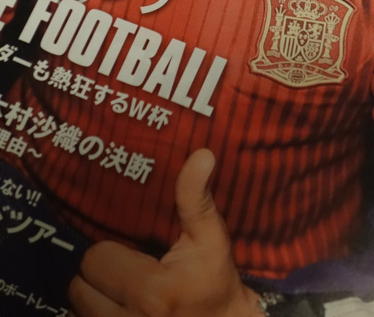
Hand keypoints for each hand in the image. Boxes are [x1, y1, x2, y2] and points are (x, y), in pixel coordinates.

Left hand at [68, 148, 260, 315]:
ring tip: (119, 289)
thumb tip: (202, 153)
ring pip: (77, 309)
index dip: (111, 251)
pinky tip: (117, 306)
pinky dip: (95, 314)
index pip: (95, 259)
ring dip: (93, 298)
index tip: (134, 253)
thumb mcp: (209, 235)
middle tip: (124, 270)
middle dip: (98, 275)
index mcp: (151, 290)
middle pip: (79, 288)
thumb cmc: (215, 278)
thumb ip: (195, 197)